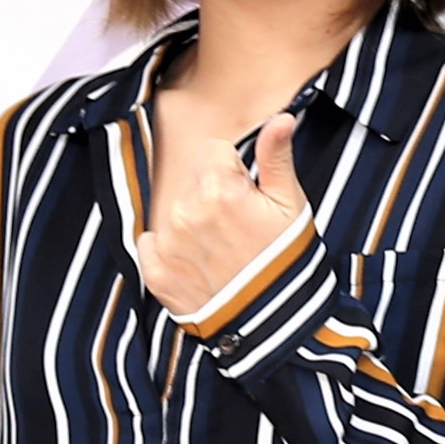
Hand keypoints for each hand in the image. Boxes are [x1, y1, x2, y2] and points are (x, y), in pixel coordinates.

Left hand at [130, 106, 314, 320]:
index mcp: (219, 188)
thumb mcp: (292, 206)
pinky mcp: (154, 273)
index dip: (233, 170)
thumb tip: (280, 118)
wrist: (274, 325)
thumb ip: (276, 158)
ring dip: (193, 223)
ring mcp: (167, 244)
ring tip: (222, 251)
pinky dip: (170, 252)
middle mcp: (185, 211)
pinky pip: (152, 244)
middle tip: (239, 228)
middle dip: (213, 195)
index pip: (213, 151)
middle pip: (193, 181)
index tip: (247, 195)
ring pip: (175, 211)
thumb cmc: (287, 263)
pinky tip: (199, 266)